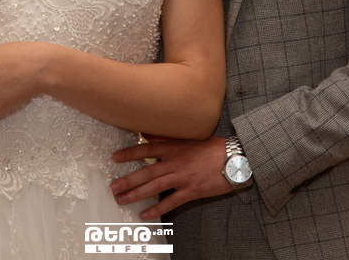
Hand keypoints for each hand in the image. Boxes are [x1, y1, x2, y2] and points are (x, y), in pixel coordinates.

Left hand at [110, 136, 244, 219]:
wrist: (235, 160)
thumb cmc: (213, 148)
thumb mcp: (190, 137)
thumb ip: (168, 137)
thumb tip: (147, 133)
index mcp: (175, 147)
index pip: (147, 148)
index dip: (130, 153)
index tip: (115, 157)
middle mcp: (176, 161)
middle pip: (146, 171)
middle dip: (128, 179)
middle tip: (113, 186)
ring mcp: (183, 177)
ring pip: (154, 186)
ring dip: (136, 193)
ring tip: (122, 199)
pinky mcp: (191, 191)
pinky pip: (170, 201)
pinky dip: (156, 209)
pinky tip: (145, 214)